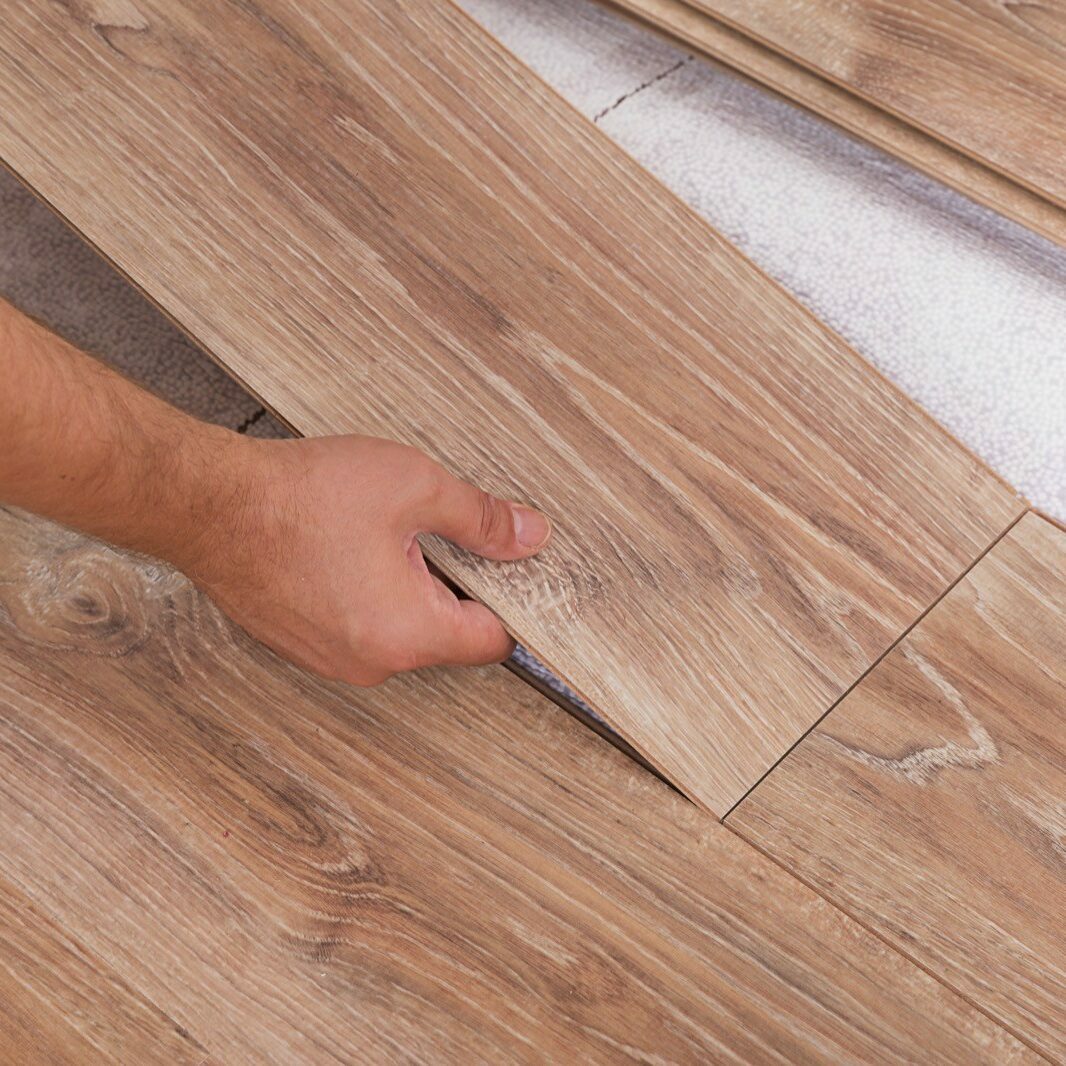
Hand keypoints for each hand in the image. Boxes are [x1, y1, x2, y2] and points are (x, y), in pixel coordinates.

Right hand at [185, 434, 551, 685]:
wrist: (208, 503)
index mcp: (407, 635)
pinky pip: (358, 627)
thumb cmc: (301, 497)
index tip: (505, 567)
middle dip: (452, 585)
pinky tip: (347, 547)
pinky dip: (366, 594)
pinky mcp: (301, 643)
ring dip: (406, 588)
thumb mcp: (415, 488)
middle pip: (445, 636)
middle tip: (431, 530)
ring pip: (399, 630)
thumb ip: (482, 518)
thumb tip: (529, 536)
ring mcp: (329, 659)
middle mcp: (370, 663)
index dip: (509, 600)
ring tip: (379, 534)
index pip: (492, 642)